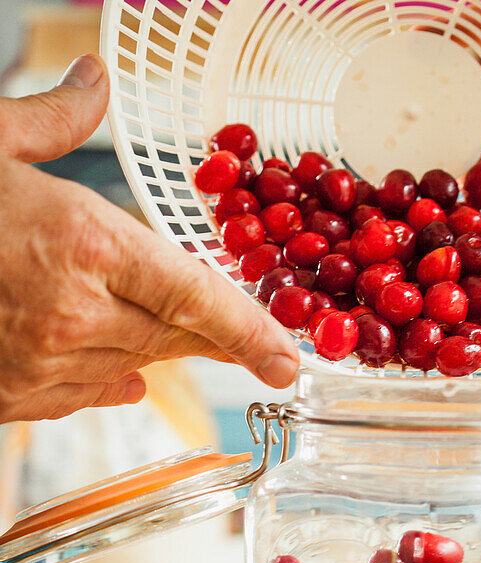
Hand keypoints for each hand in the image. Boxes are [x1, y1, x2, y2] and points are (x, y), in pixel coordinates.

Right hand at [0, 54, 297, 424]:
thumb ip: (52, 119)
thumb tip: (94, 82)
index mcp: (82, 243)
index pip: (193, 297)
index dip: (249, 332)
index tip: (288, 362)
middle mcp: (73, 314)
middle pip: (174, 338)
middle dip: (214, 339)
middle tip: (253, 347)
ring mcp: (42, 363)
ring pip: (136, 369)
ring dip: (158, 352)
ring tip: (174, 339)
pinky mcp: (14, 397)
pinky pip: (87, 396)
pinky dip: (110, 382)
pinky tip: (124, 377)